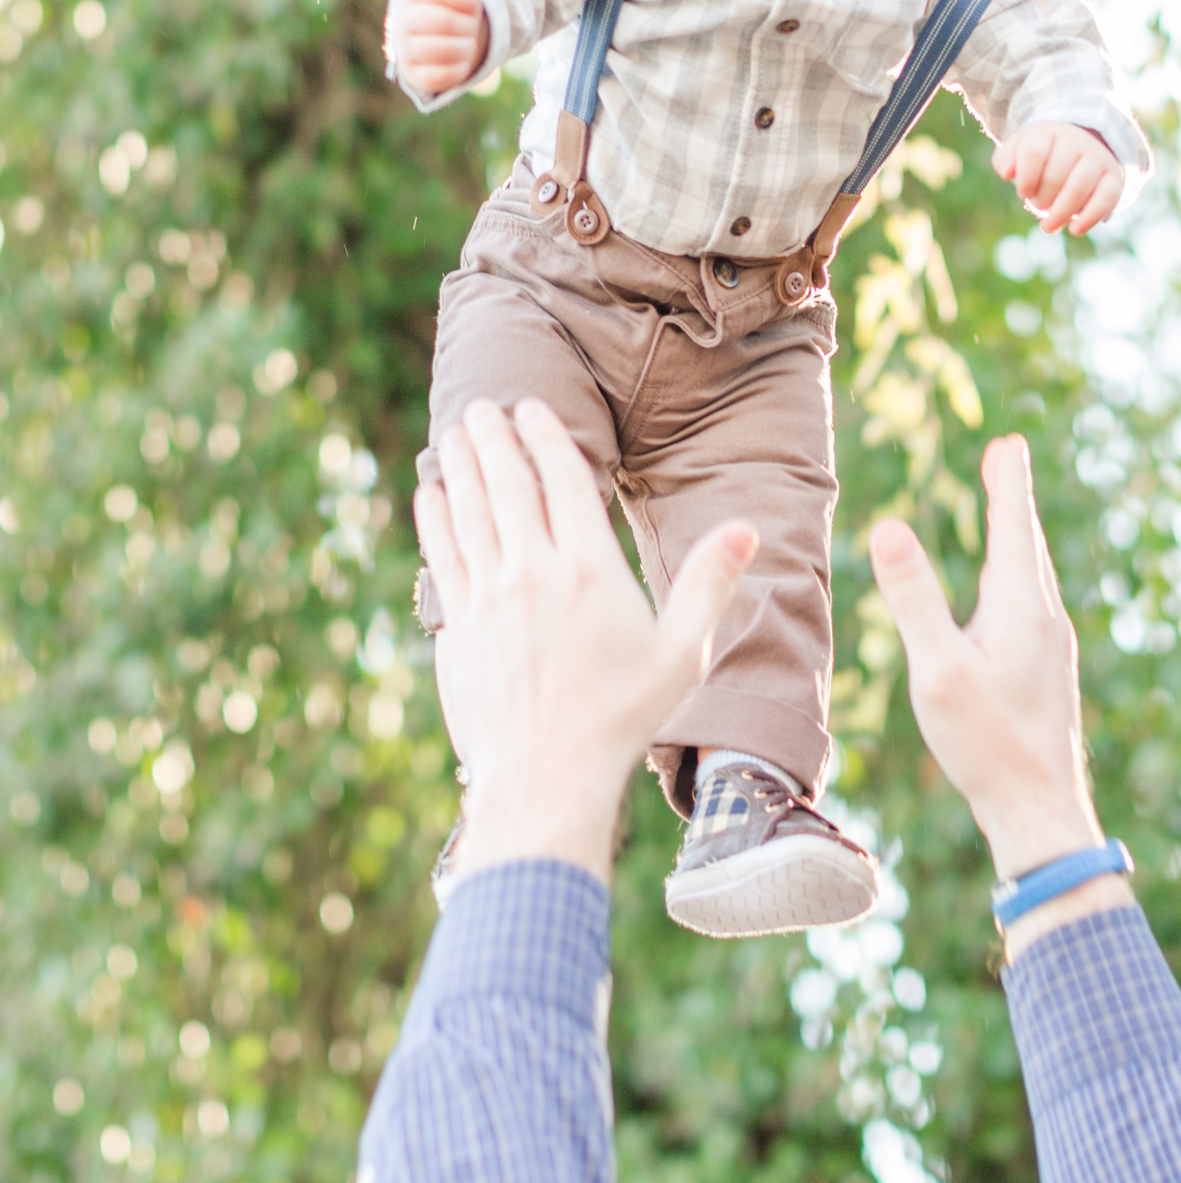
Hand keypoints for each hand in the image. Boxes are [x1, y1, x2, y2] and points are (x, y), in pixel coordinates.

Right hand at [386, 0, 489, 95]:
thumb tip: (468, 2)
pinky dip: (459, 70)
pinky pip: (437, 77)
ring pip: (440, 50)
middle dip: (468, 25)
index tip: (470, 5)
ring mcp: (404, 49)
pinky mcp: (412, 75)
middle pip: (444, 21)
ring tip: (467, 45)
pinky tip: (461, 63)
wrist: (440, 35)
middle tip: (471, 28)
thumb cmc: (453, 8)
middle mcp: (402, 19)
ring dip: (465, 48)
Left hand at [415, 397, 756, 886]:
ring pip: (469, 511)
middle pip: (508, 484)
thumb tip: (747, 528)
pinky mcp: (457, 629)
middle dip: (495, 437)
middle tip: (484, 405)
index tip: (531, 406)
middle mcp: (534, 573)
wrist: (547, 777)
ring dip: (461, 465)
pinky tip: (430, 494)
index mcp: (590, 570)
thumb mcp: (683, 652)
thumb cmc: (622, 716)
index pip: (563, 481)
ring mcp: (489, 599)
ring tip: (456, 432)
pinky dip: (435, 517)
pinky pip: (443, 556)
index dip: (546, 436)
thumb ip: (711, 583)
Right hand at [869, 436, 1132, 955]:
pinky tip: (1011, 595)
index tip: (1009, 441)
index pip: (1014, 526)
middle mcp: (1046, 618)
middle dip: (1013, 497)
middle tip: (1007, 456)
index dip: (1008, 481)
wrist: (1041, 810)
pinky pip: (1034, 603)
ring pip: (1035, 576)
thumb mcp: (938, 668)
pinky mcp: (1049, 672)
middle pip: (1028, 543)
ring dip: (1018, 536)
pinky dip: (1020, 573)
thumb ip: (914, 598)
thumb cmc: (985, 741)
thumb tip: (889, 526)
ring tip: (1009, 512)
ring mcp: (1053, 647)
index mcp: (1022, 607)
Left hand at [993, 122, 1121, 235]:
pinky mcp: (1113, 177)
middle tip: (1038, 206)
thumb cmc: (1042, 154)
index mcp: (1048, 132)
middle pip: (1055, 175)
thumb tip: (1007, 173)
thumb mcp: (1019, 149)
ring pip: (1079, 187)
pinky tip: (1075, 230)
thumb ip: (1005, 159)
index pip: (1033, 153)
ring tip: (1049, 225)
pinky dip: (1090, 217)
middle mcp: (1075, 141)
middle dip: (1042, 198)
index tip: (1023, 193)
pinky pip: (1105, 198)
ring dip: (1061, 212)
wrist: (1082, 144)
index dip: (1025, 179)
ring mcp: (1096, 158)